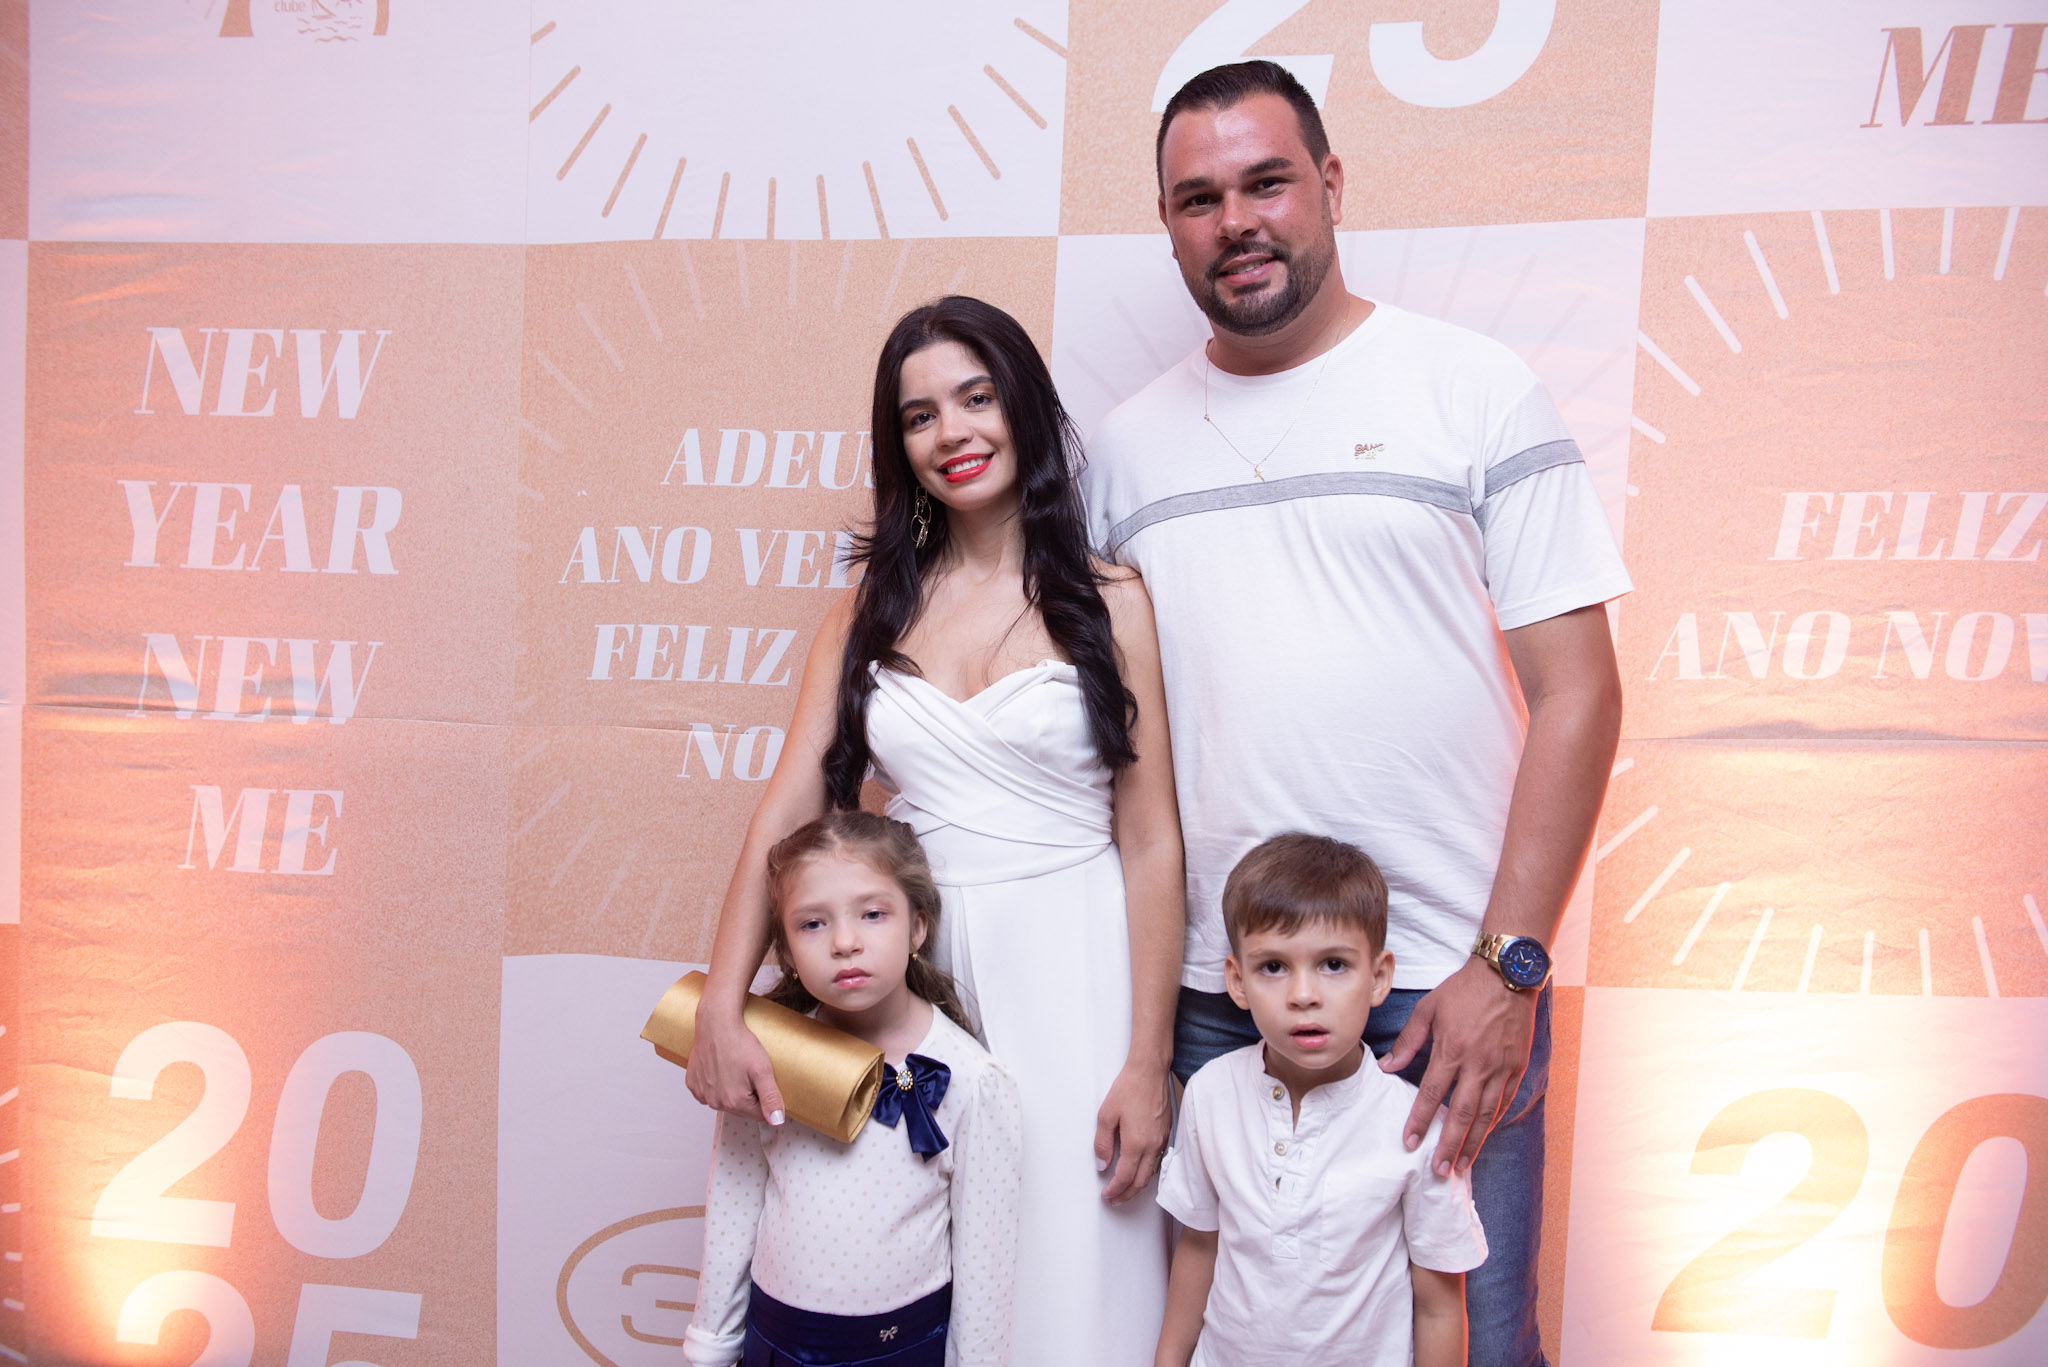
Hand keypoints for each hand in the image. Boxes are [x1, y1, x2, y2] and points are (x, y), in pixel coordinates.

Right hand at [685, 998, 784, 1125]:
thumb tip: (777, 1121)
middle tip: (749, 1071)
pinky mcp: (692, 1084)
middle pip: (741, 1109)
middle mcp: (715, 1103)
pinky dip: (716, 1084)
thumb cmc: (740, 1043)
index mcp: (734, 1102)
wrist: (716, 1023)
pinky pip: (709, 1092)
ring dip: (732, 1089)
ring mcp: (702, 1094)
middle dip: (749, 1095)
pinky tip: (721, 1068)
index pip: (759, 1114)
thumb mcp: (762, 1069)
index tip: (763, 1081)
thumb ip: (771, 1098)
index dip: (765, 1098)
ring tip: (735, 1068)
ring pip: (725, 1100)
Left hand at [1095, 1061, 1171, 1203]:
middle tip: (1115, 1199)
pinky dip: (1147, 1171)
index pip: (1125, 1177)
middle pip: (1141, 1182)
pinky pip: (1158, 1160)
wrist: (1150, 1071)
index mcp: (1136, 1143)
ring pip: (1151, 1173)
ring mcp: (1162, 1140)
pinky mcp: (1166, 1133)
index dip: (1115, 1190)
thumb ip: (1103, 1143)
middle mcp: (1152, 1145)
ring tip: (1125, 1189)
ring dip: (1137, 1185)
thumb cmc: (1129, 1088)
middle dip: (1127, 1194)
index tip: (1106, 1194)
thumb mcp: (1106, 1115)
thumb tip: (1102, 1164)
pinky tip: (1139, 1169)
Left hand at [1380, 958, 1537, 1176]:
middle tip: (1439, 1170)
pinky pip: (1505, 1101)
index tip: (1410, 1141)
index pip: (1432, 1094)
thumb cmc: (1464, 990)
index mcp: (1452, 1050)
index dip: (1420, 1120)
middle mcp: (1478, 1064)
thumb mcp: (1429, 1009)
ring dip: (1473, 1143)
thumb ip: (1408, 1041)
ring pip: (1486, 1114)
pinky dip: (1494, 1122)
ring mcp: (1501, 1068)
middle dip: (1449, 1145)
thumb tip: (1387, 1067)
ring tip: (1461, 1165)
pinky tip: (1484, 1137)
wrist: (1508, 974)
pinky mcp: (1517, 1067)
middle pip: (1462, 1114)